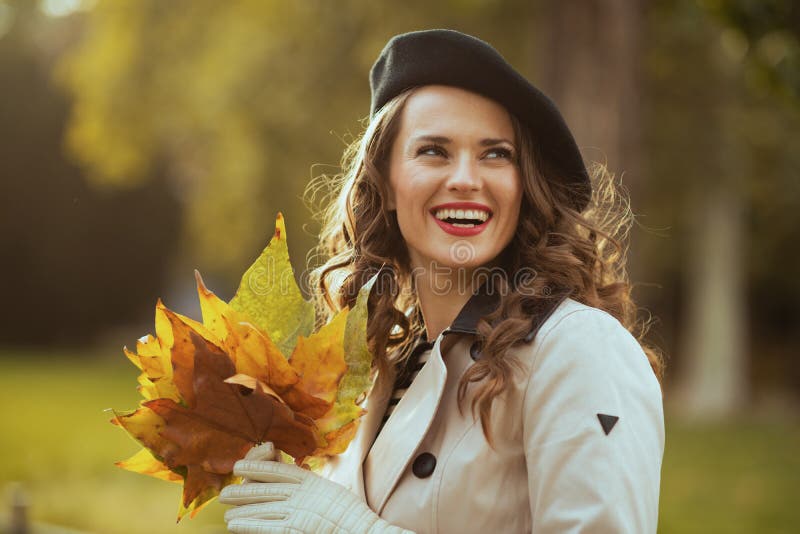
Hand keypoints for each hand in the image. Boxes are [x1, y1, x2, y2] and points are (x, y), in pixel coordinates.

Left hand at [220, 443, 412, 533]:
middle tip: (224, 492)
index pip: (277, 470)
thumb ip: (308, 485)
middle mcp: (301, 494)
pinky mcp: (295, 529)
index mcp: (310, 481)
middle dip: (243, 489)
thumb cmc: (348, 514)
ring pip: (261, 507)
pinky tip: (235, 524)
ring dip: (241, 508)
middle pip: (265, 488)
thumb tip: (294, 476)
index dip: (257, 466)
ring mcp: (297, 512)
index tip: (240, 465)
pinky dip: (249, 524)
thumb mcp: (328, 491)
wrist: (360, 530)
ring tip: (226, 510)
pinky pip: (266, 526)